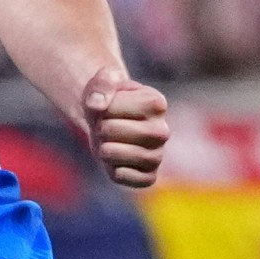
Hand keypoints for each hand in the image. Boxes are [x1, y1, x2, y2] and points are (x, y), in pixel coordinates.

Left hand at [77, 68, 168, 189]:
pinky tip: (116, 161)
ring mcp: (158, 155)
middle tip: (105, 127)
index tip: (108, 106)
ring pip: (115, 156)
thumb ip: (101, 85)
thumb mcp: (104, 81)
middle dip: (99, 128)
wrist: (109, 120)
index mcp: (157, 103)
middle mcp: (163, 131)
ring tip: (108, 143)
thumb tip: (96, 105)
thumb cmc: (109, 98)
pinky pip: (125, 178)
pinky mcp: (149, 176)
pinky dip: (113, 170)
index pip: (112, 108)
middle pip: (112, 131)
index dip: (101, 108)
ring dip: (103, 149)